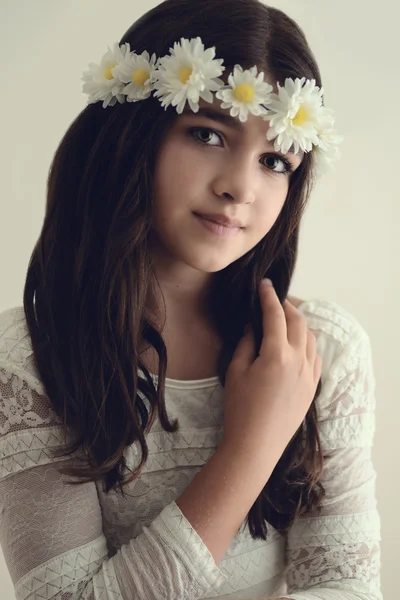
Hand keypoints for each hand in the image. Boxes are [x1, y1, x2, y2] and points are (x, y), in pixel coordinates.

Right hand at [220, 280, 321, 463]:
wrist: (256, 445)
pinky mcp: (312, 387)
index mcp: (277, 354)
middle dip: (287, 306)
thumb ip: (246, 343)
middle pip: (298, 322)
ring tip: (286, 320)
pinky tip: (298, 345)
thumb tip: (253, 326)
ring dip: (299, 323)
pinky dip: (307, 343)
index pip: (275, 315)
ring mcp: (308, 375)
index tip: (264, 284)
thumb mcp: (236, 371)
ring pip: (310, 338)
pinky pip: (315, 357)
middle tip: (274, 299)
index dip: (269, 296)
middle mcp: (298, 361)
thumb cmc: (240, 409)